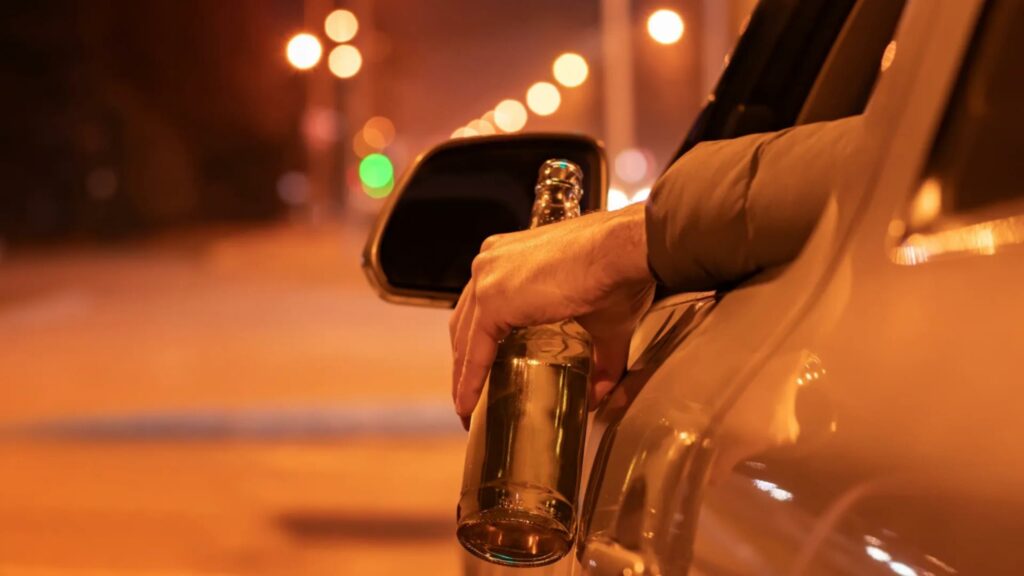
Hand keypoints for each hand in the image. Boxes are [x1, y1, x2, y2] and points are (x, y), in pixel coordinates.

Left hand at [450, 202, 654, 426]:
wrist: (623, 251)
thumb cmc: (617, 272)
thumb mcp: (601, 321)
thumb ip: (598, 359)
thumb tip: (599, 394)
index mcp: (510, 257)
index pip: (481, 306)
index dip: (476, 343)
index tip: (477, 374)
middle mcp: (491, 262)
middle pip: (465, 322)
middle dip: (465, 360)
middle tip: (471, 394)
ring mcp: (488, 277)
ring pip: (464, 337)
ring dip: (463, 374)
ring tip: (468, 407)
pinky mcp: (492, 299)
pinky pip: (474, 350)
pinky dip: (470, 380)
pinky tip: (468, 404)